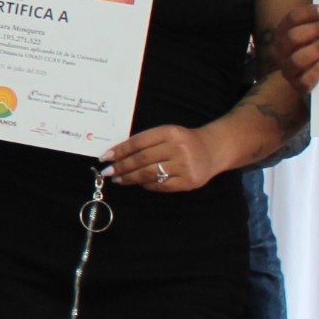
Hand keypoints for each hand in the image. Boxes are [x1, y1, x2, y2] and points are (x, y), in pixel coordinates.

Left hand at [105, 123, 223, 190]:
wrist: (213, 150)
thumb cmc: (183, 141)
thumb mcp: (167, 133)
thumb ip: (146, 141)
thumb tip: (117, 154)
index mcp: (170, 132)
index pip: (139, 142)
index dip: (120, 150)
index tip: (106, 157)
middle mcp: (178, 148)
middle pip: (142, 159)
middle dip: (122, 167)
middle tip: (108, 172)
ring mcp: (184, 166)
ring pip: (150, 174)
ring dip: (130, 178)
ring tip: (119, 179)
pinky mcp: (188, 181)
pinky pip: (161, 186)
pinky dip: (147, 185)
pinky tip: (139, 184)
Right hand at [275, 3, 318, 92]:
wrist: (303, 77)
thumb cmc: (310, 48)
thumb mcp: (310, 34)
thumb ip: (318, 23)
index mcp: (282, 33)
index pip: (292, 19)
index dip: (310, 13)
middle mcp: (281, 50)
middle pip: (293, 37)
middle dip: (316, 29)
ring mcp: (287, 69)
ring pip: (297, 59)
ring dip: (317, 48)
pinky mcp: (297, 85)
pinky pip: (305, 80)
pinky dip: (317, 70)